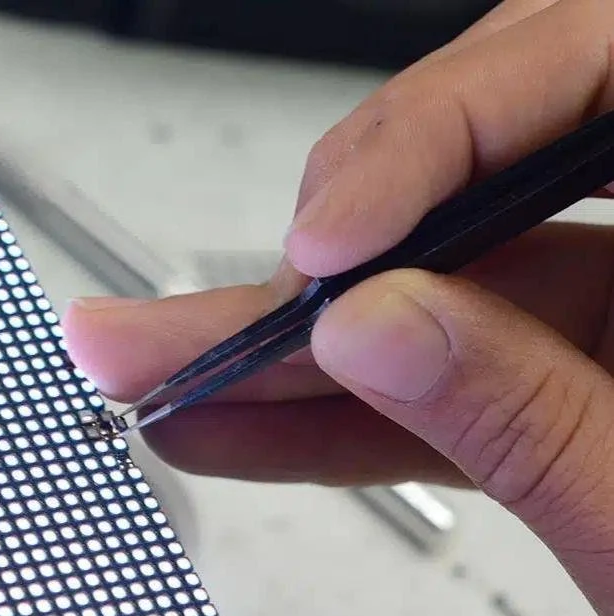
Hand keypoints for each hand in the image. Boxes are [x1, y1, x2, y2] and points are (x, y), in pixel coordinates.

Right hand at [64, 0, 613, 615]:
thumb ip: (534, 421)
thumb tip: (374, 328)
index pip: (597, 70)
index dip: (443, 132)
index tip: (333, 238)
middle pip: (482, 188)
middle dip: (321, 260)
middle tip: (216, 304)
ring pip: (432, 302)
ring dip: (283, 355)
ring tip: (162, 372)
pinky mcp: (568, 394)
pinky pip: (438, 389)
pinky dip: (332, 423)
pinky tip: (234, 429)